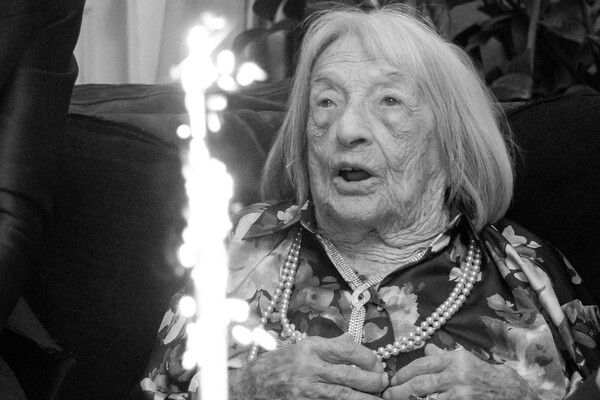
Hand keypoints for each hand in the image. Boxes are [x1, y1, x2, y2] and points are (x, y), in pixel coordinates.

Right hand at [229, 333, 387, 399]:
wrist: (250, 386)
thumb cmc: (277, 364)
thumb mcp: (301, 347)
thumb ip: (329, 346)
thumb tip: (354, 342)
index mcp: (310, 348)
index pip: (348, 350)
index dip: (368, 358)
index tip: (377, 363)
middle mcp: (310, 369)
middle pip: (350, 376)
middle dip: (373, 381)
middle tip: (383, 382)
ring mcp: (307, 391)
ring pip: (345, 397)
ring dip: (365, 399)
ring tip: (378, 398)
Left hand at [383, 344, 539, 399]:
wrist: (513, 393)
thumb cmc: (486, 375)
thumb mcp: (465, 359)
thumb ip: (443, 355)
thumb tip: (426, 349)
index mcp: (455, 359)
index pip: (422, 364)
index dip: (403, 373)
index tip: (392, 379)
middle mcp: (456, 375)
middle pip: (420, 384)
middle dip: (399, 390)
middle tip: (387, 394)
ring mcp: (460, 394)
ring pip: (426, 399)